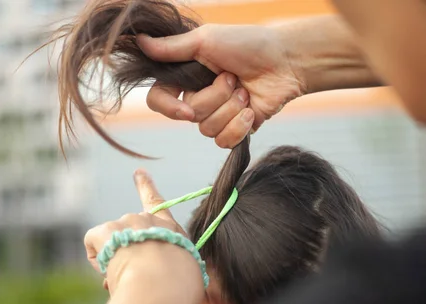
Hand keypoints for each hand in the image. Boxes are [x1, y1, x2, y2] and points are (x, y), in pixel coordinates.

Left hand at [84, 169, 201, 294]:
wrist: (166, 284)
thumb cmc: (180, 287)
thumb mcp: (183, 276)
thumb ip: (166, 271)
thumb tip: (142, 278)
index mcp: (171, 231)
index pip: (158, 205)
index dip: (147, 187)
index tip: (138, 172)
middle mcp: (148, 220)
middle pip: (128, 233)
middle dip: (124, 252)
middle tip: (133, 276)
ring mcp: (126, 222)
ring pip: (110, 243)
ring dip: (112, 260)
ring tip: (128, 278)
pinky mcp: (107, 230)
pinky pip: (93, 245)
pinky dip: (96, 260)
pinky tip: (109, 272)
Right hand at [139, 15, 378, 148]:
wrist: (286, 61)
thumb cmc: (247, 44)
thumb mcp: (206, 40)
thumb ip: (171, 48)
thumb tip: (139, 41)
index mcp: (186, 76)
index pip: (159, 100)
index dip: (169, 109)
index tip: (186, 110)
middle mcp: (198, 97)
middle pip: (190, 116)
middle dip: (216, 97)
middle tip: (233, 78)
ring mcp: (218, 115)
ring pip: (208, 129)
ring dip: (231, 109)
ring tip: (246, 92)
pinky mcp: (236, 128)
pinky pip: (225, 141)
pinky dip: (240, 126)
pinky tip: (252, 110)